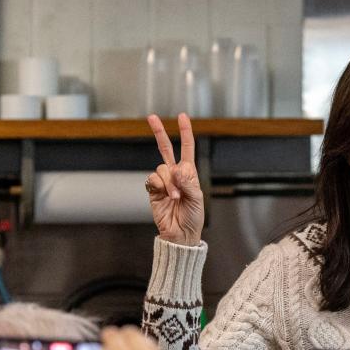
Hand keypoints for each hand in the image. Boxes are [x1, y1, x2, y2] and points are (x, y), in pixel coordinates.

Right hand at [146, 113, 204, 245]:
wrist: (181, 233)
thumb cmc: (193, 217)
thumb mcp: (197, 199)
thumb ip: (188, 183)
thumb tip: (178, 168)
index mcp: (189, 174)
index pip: (187, 148)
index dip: (185, 132)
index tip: (182, 116)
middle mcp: (175, 174)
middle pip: (165, 148)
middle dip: (159, 132)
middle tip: (152, 117)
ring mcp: (163, 182)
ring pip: (161, 169)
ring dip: (169, 182)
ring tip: (175, 197)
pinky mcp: (153, 190)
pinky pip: (152, 179)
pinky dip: (159, 186)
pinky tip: (165, 195)